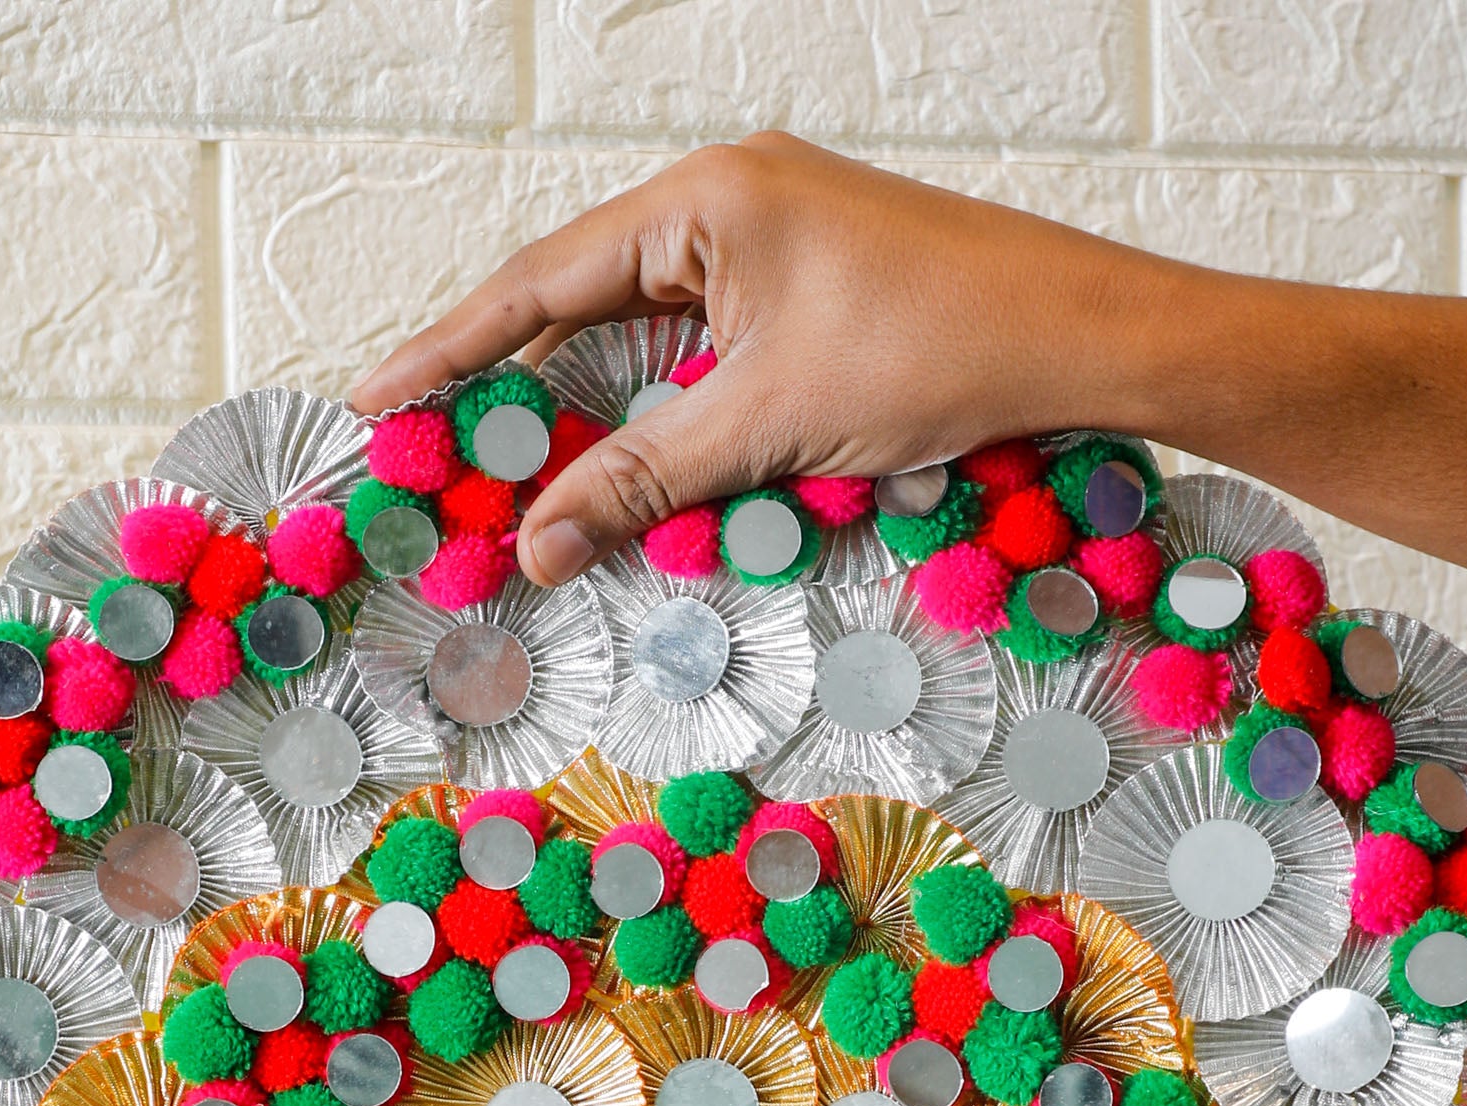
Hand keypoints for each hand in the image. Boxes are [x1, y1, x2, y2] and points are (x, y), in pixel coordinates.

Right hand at [350, 134, 1161, 585]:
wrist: (1086, 338)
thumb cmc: (947, 348)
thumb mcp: (772, 426)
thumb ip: (645, 481)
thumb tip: (539, 542)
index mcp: (705, 201)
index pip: (541, 282)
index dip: (452, 351)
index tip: (380, 405)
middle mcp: (728, 203)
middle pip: (580, 306)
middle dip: (511, 395)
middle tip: (438, 469)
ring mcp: (771, 242)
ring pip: (641, 339)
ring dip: (584, 416)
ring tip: (514, 487)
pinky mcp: (808, 290)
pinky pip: (699, 354)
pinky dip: (656, 416)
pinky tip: (625, 472)